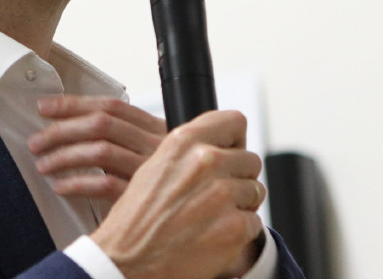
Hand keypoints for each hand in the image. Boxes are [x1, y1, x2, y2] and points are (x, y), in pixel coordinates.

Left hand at [27, 95, 165, 201]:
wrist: (199, 212)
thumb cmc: (170, 183)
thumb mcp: (154, 151)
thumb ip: (125, 138)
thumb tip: (73, 125)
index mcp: (156, 127)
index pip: (111, 106)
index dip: (74, 104)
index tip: (45, 107)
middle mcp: (156, 144)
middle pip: (101, 125)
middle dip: (62, 130)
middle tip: (36, 141)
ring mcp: (152, 171)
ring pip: (101, 152)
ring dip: (64, 156)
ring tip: (43, 164)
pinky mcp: (145, 199)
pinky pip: (105, 186)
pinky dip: (77, 184)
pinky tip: (61, 186)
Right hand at [89, 110, 265, 278]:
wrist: (127, 260)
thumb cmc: (136, 218)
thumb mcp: (154, 166)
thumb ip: (188, 151)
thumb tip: (218, 146)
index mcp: (183, 141)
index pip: (234, 121)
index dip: (233, 140)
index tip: (229, 151)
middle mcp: (205, 161)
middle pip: (250, 159)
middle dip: (238, 176)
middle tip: (215, 194)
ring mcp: (222, 194)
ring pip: (255, 191)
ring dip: (240, 204)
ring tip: (211, 216)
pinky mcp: (234, 227)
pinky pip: (254, 222)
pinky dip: (238, 231)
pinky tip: (213, 234)